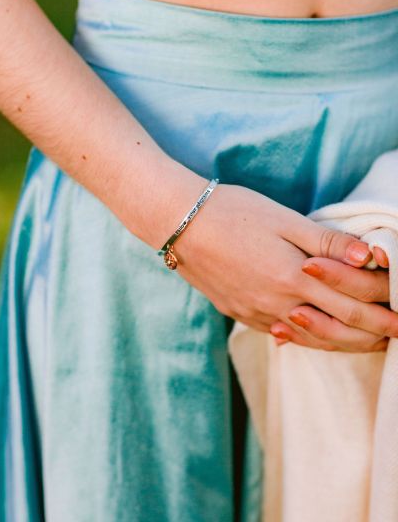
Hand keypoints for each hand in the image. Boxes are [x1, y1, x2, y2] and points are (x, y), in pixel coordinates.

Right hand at [172, 182, 396, 344]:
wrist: (179, 224)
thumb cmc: (233, 212)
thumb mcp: (283, 218)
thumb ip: (326, 241)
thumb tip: (369, 256)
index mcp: (294, 276)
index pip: (352, 298)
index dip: (383, 302)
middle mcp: (278, 303)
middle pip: (338, 327)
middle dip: (375, 333)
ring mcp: (257, 313)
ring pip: (312, 339)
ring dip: (346, 344)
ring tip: (369, 345)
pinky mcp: (240, 314)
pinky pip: (283, 335)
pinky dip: (309, 341)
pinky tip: (318, 339)